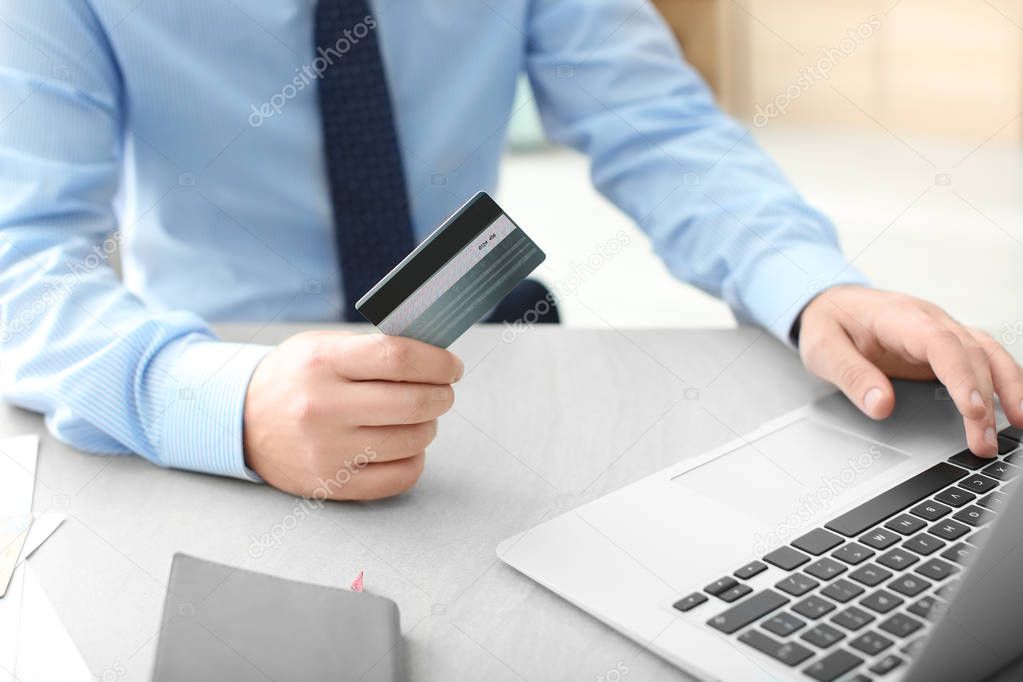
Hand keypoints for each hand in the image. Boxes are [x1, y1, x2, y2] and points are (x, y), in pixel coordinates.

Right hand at [243, 331, 462, 499]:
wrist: (239, 421)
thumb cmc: (293, 378)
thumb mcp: (321, 346)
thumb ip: (373, 349)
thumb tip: (434, 357)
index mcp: (322, 362)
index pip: (399, 358)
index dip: (438, 362)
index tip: (452, 367)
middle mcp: (322, 407)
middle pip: (413, 403)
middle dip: (442, 396)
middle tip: (443, 392)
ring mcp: (325, 450)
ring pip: (412, 440)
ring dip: (428, 427)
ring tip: (418, 417)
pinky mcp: (329, 484)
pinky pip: (399, 477)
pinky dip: (414, 460)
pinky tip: (405, 446)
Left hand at [798, 285, 1022, 456]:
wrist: (831, 302)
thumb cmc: (829, 323)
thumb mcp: (823, 350)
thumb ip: (851, 376)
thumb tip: (881, 407)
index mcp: (899, 317)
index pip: (941, 344)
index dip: (962, 377)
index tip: (973, 411)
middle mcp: (930, 320)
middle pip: (971, 354)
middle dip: (985, 399)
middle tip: (985, 442)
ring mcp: (943, 330)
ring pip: (988, 354)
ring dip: (1008, 389)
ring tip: (1020, 426)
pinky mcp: (947, 344)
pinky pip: (985, 359)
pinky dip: (1005, 381)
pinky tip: (1016, 407)